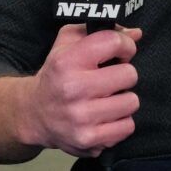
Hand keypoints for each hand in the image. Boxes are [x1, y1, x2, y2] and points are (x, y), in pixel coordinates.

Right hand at [5, 25, 142, 158]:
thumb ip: (99, 31)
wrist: (33, 114)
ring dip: (123, 100)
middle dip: (123, 75)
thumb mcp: (66, 44)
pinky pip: (127, 127)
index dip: (125, 45)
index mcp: (67, 61)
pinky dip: (120, 122)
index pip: (113, 42)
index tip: (121, 53)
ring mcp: (81, 117)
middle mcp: (73, 88)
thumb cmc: (56, 75)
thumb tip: (136, 33)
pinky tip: (105, 117)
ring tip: (108, 99)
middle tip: (111, 80)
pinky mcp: (89, 139)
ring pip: (131, 102)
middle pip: (129, 75)